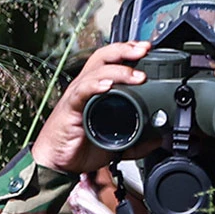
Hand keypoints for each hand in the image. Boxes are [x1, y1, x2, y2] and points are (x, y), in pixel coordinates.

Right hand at [32, 41, 159, 173]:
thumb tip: (157, 140)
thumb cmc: (78, 147)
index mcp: (97, 90)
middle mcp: (86, 87)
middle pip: (104, 57)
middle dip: (125, 50)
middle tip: (144, 51)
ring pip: (96, 72)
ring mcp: (77, 96)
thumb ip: (137, 142)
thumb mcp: (115, 144)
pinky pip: (81, 92)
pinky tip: (107, 86)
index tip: (148, 49)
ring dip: (119, 71)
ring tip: (137, 76)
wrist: (57, 163)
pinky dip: (94, 86)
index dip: (128, 51)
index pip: (112, 61)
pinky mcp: (70, 108)